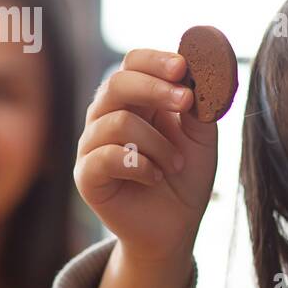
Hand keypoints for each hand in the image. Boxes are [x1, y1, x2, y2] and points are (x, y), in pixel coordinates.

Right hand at [74, 48, 218, 262]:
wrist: (176, 226)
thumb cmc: (186, 177)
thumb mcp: (201, 138)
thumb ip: (197, 108)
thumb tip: (198, 75)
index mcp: (136, 101)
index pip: (132, 64)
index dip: (155, 61)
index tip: (183, 67)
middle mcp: (107, 117)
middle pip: (116, 83)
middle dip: (155, 88)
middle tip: (186, 101)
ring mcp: (92, 145)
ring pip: (117, 122)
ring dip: (158, 144)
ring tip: (175, 165)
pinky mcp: (86, 175)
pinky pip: (106, 157)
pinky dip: (140, 166)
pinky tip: (155, 177)